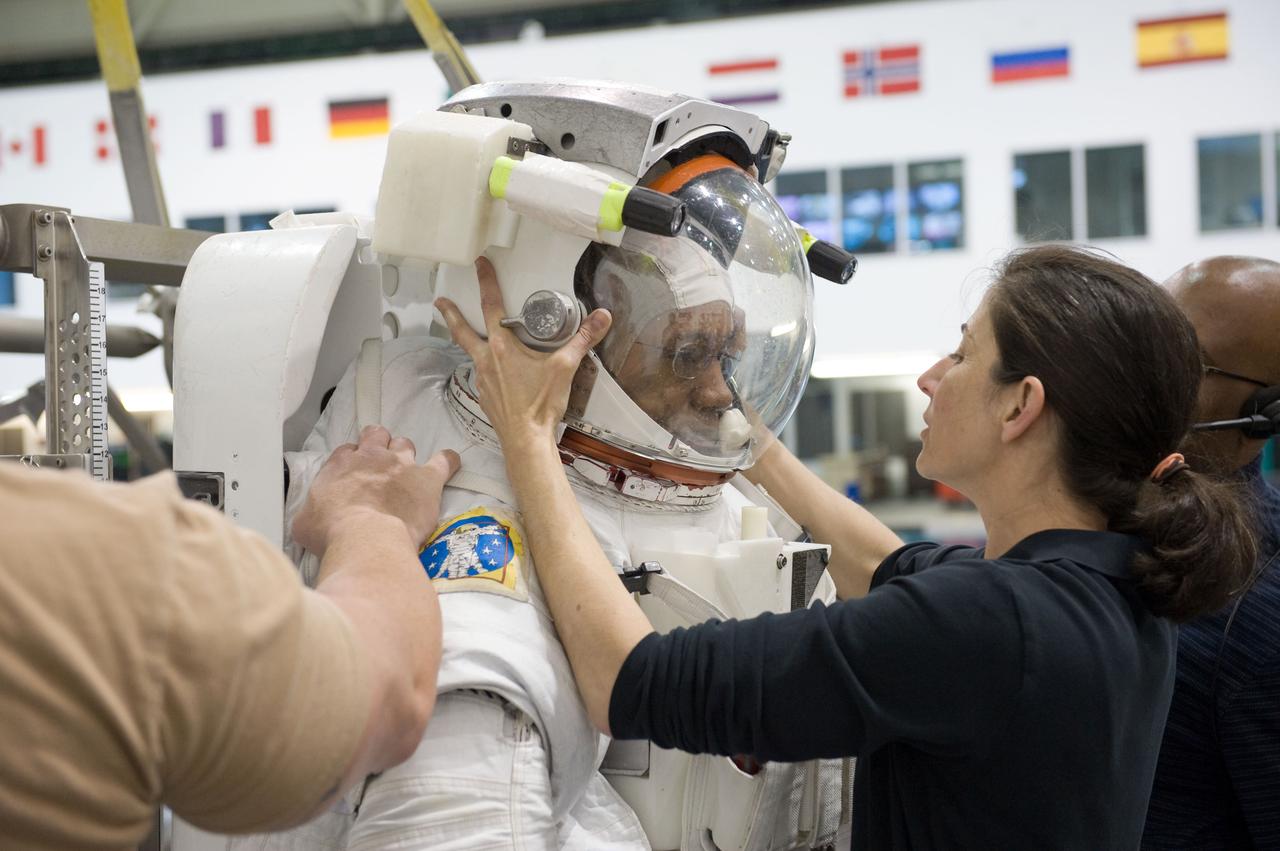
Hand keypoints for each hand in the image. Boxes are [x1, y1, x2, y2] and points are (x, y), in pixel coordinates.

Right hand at [293, 425, 459, 555]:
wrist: (366, 538)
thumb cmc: (332, 533)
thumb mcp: (304, 522)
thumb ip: (310, 512)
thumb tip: (311, 519)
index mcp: (341, 464)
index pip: (347, 451)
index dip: (353, 462)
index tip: (355, 478)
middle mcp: (371, 457)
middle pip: (377, 436)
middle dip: (379, 446)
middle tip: (380, 468)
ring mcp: (402, 464)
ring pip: (405, 444)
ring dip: (405, 455)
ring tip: (407, 474)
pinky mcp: (427, 479)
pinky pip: (444, 460)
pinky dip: (447, 462)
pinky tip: (449, 464)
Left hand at [435, 256, 610, 448]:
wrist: (525, 440)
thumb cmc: (540, 405)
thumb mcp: (565, 367)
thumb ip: (583, 339)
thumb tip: (602, 317)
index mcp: (502, 347)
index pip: (491, 305)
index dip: (486, 281)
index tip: (480, 264)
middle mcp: (486, 360)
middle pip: (462, 330)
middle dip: (450, 314)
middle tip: (439, 301)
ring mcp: (482, 379)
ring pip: (471, 352)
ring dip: (468, 341)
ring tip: (470, 335)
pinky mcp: (485, 395)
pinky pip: (481, 374)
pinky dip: (484, 366)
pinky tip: (494, 369)